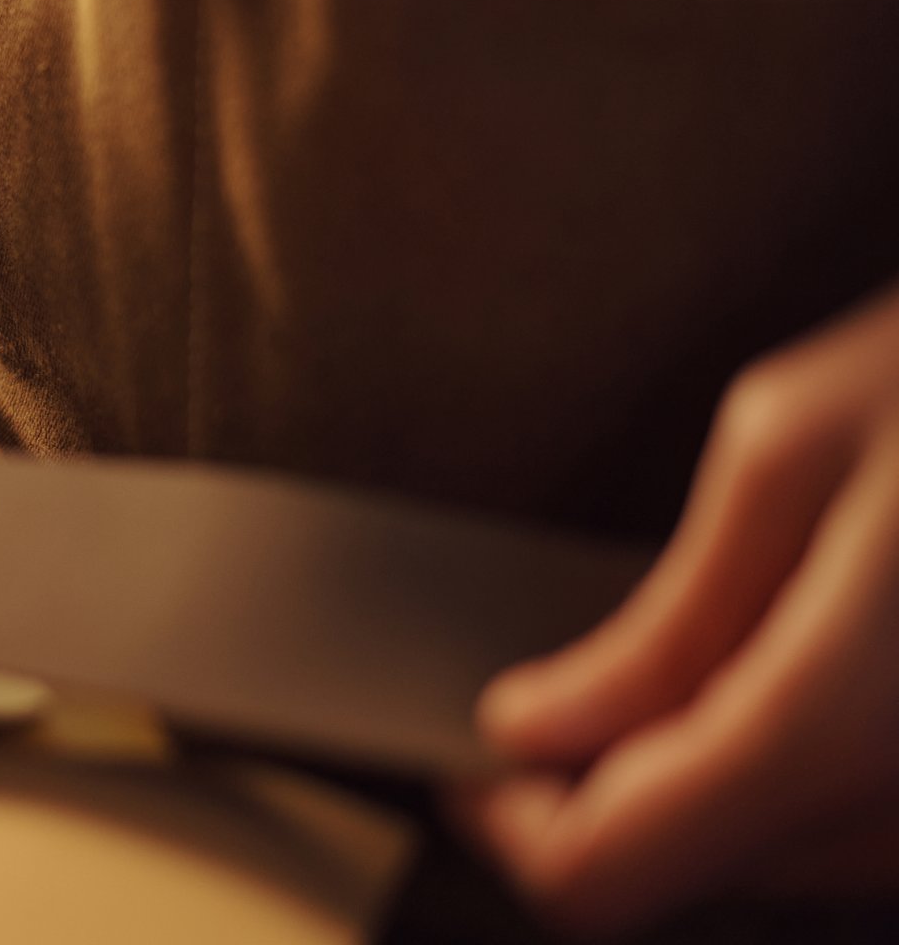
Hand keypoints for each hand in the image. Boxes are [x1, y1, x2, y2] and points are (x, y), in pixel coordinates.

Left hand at [457, 279, 898, 934]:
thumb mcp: (794, 451)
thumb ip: (666, 622)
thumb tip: (534, 728)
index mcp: (844, 719)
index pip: (613, 870)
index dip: (514, 823)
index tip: (468, 751)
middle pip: (693, 877)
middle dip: (596, 799)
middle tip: (546, 698)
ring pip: (784, 863)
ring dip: (694, 791)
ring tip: (653, 677)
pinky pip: (864, 830)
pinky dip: (788, 778)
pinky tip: (771, 682)